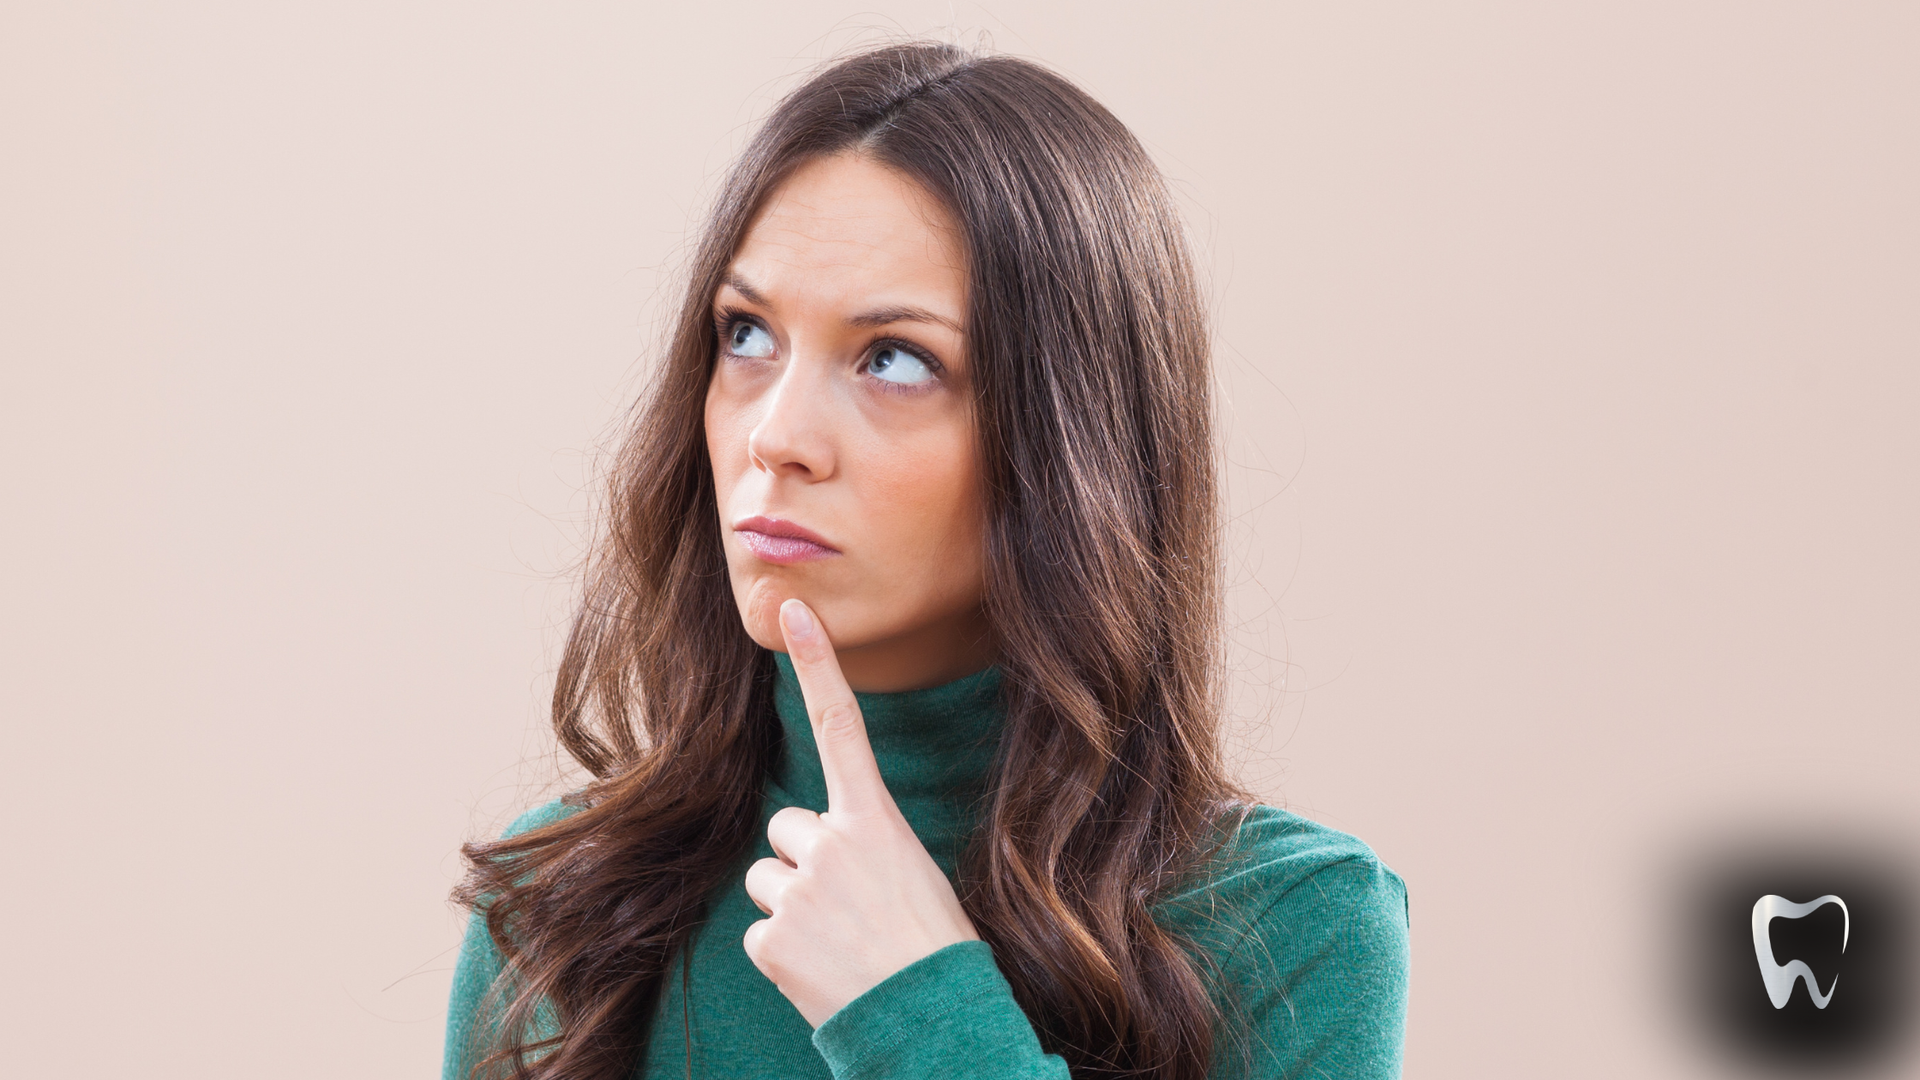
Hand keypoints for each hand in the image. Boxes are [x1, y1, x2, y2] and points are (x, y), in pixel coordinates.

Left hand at [741, 598, 981, 1027]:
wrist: (931, 1019)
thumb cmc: (932, 947)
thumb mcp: (912, 875)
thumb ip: (861, 847)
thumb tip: (810, 850)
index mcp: (874, 821)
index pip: (842, 725)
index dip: (817, 664)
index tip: (790, 610)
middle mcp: (830, 844)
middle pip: (787, 829)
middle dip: (805, 863)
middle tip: (850, 907)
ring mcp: (796, 890)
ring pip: (767, 879)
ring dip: (791, 906)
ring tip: (838, 940)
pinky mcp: (771, 938)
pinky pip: (759, 932)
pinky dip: (783, 952)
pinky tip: (821, 969)